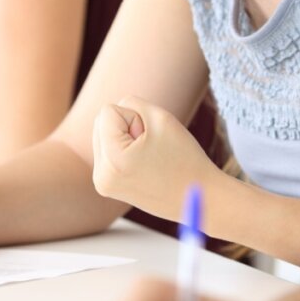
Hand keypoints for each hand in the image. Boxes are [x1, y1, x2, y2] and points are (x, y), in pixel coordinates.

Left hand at [92, 96, 219, 220]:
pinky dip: (124, 150)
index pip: (108, 111)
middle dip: (127, 127)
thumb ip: (131, 104)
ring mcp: (103, 184)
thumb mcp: (160, 117)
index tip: (152, 139)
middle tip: (151, 149)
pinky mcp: (108, 186)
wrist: (198, 196)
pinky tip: (144, 164)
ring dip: (126, 138)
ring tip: (149, 157)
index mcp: (112, 161)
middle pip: (101, 123)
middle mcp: (101, 176)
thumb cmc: (184, 156)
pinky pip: (108, 151)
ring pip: (103, 135)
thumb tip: (110, 113)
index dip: (134, 117)